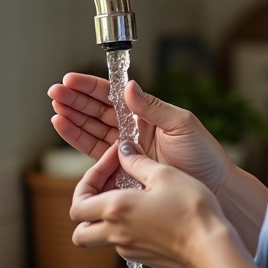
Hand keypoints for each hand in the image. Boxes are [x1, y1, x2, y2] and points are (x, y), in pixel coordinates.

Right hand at [48, 73, 231, 194]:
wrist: (212, 187)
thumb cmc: (203, 154)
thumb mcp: (181, 123)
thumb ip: (152, 106)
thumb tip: (128, 86)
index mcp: (147, 113)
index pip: (113, 95)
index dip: (91, 88)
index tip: (71, 80)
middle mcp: (133, 129)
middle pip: (98, 110)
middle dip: (75, 100)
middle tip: (55, 92)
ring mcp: (126, 149)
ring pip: (92, 129)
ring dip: (72, 118)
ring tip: (55, 108)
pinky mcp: (122, 169)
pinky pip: (94, 151)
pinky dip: (77, 138)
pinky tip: (63, 126)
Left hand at [70, 140, 235, 267]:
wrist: (212, 249)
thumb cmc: (191, 209)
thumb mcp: (165, 175)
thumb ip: (138, 162)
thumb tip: (123, 150)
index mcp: (116, 209)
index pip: (78, 202)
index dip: (89, 179)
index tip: (113, 162)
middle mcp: (116, 233)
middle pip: (80, 231)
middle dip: (86, 209)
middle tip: (105, 189)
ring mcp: (130, 250)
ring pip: (100, 239)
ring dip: (105, 219)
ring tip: (128, 198)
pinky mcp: (145, 258)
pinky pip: (123, 244)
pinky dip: (125, 228)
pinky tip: (148, 212)